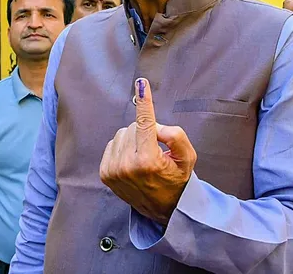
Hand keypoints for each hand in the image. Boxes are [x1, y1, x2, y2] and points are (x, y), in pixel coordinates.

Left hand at [99, 78, 196, 225]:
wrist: (163, 209)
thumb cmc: (177, 180)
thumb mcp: (188, 158)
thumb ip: (176, 136)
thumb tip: (155, 126)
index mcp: (148, 161)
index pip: (145, 123)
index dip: (144, 102)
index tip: (142, 83)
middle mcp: (128, 166)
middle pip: (133, 126)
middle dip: (145, 132)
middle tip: (156, 150)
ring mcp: (114, 170)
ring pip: (121, 134)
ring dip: (133, 140)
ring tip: (144, 157)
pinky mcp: (105, 173)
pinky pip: (112, 144)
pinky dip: (123, 147)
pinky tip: (132, 161)